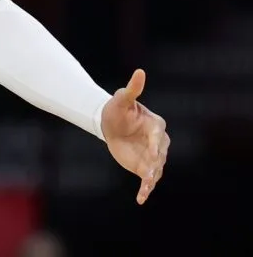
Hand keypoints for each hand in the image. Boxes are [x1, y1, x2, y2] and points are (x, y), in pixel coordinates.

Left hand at [100, 69, 169, 204]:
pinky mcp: (144, 166)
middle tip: (149, 173)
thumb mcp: (121, 99)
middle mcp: (158, 142)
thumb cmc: (117, 109)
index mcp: (155, 124)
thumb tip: (139, 71)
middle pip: (161, 154)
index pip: (159, 134)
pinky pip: (148, 179)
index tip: (154, 151)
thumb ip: (132, 89)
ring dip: (151, 179)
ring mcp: (152, 155)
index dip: (156, 143)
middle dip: (156, 163)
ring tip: (145, 187)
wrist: (110, 124)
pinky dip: (145, 189)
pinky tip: (140, 199)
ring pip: (156, 169)